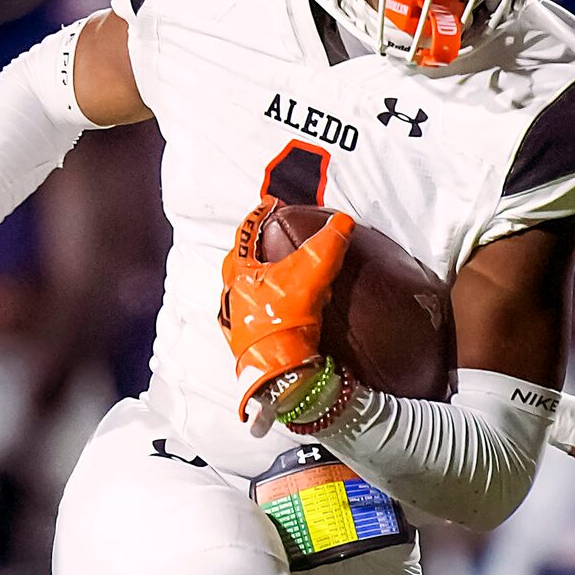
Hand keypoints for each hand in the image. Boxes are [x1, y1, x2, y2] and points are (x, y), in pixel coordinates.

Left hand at [222, 203, 352, 422]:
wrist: (279, 369)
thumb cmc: (285, 319)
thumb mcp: (312, 274)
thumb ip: (328, 245)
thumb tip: (343, 222)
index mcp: (238, 270)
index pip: (247, 231)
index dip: (262, 214)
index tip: (273, 205)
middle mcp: (231, 292)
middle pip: (243, 261)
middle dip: (261, 250)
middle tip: (280, 243)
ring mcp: (236, 318)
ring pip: (247, 289)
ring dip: (264, 281)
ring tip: (287, 278)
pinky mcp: (245, 341)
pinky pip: (254, 315)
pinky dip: (267, 308)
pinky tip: (283, 312)